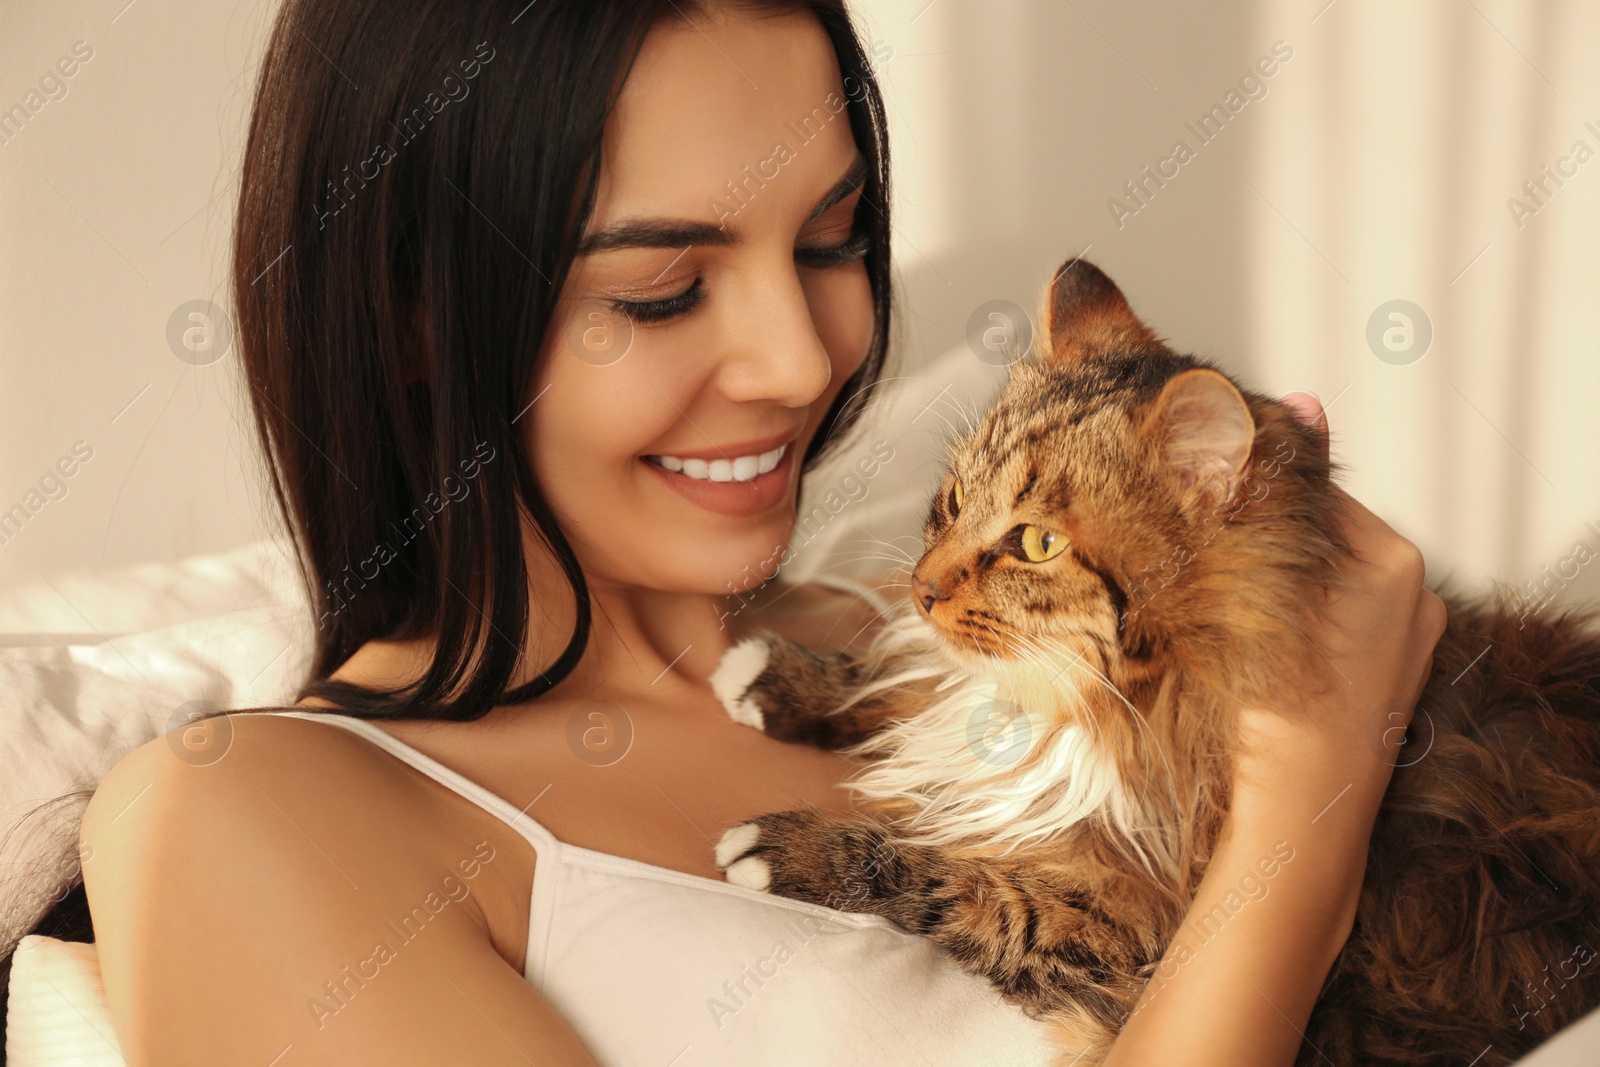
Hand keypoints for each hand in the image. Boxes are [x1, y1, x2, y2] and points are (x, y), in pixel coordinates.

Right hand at [1233, 392, 1447, 838]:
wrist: (1295, 816)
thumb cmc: (1278, 709)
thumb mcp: (1269, 582)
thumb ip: (1282, 495)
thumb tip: (1304, 401)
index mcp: (1394, 566)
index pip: (1313, 494)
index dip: (1250, 490)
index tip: (1204, 484)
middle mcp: (1412, 599)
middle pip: (1318, 538)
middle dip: (1263, 538)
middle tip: (1202, 544)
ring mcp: (1401, 645)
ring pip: (1319, 583)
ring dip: (1272, 579)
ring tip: (1220, 592)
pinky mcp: (1381, 683)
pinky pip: (1330, 626)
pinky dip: (1292, 621)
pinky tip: (1251, 637)